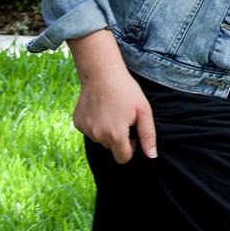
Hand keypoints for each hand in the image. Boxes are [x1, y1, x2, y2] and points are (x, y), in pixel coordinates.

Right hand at [68, 30, 156, 163]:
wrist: (102, 72)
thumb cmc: (126, 90)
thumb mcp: (144, 111)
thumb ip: (148, 135)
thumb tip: (152, 156)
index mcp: (115, 135)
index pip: (123, 158)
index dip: (130, 147)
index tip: (132, 131)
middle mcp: (98, 135)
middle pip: (111, 149)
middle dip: (118, 138)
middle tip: (122, 118)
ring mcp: (85, 129)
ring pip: (99, 139)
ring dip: (106, 131)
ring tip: (111, 111)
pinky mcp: (77, 122)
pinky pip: (89, 130)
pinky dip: (95, 124)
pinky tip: (99, 109)